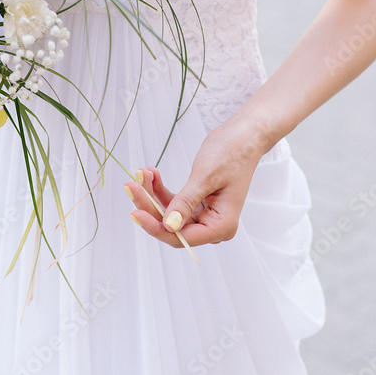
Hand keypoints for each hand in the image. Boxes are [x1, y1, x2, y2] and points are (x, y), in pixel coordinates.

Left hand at [123, 122, 264, 246]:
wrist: (244, 136)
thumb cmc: (233, 153)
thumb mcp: (206, 177)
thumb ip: (186, 203)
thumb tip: (169, 225)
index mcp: (221, 225)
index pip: (182, 237)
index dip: (156, 228)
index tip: (135, 213)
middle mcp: (213, 225)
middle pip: (172, 227)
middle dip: (149, 207)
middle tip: (131, 187)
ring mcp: (204, 216)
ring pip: (169, 215)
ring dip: (151, 195)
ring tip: (141, 174)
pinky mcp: (197, 204)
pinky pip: (173, 203)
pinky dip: (160, 190)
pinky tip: (151, 174)